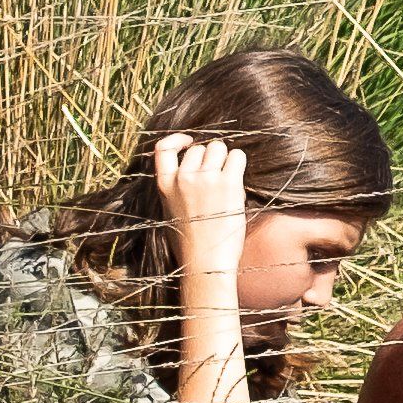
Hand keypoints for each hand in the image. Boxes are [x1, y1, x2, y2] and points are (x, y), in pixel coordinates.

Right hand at [153, 131, 249, 271]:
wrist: (205, 263)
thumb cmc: (191, 243)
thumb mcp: (171, 212)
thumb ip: (177, 188)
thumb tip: (195, 168)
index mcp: (165, 185)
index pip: (163, 148)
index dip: (177, 139)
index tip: (189, 142)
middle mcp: (183, 178)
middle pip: (200, 148)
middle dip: (210, 158)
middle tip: (217, 177)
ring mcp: (205, 179)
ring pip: (219, 148)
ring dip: (226, 159)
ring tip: (228, 180)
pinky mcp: (228, 183)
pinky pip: (237, 157)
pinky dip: (239, 163)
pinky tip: (238, 178)